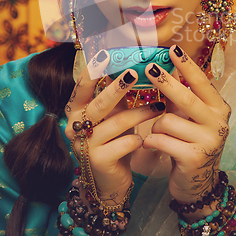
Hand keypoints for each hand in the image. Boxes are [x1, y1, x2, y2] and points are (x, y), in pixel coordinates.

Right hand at [64, 49, 164, 201]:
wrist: (110, 181)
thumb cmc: (114, 139)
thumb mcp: (115, 113)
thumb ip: (120, 92)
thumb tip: (136, 62)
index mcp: (77, 110)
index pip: (81, 86)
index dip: (93, 71)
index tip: (106, 55)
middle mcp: (76, 126)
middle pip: (98, 103)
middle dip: (117, 88)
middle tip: (134, 73)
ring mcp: (85, 145)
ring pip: (116, 123)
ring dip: (140, 113)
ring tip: (159, 106)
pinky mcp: (98, 161)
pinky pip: (124, 144)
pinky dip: (138, 139)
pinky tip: (147, 139)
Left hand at [143, 45, 230, 203]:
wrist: (197, 183)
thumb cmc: (189, 141)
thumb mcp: (189, 116)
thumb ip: (182, 93)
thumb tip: (167, 64)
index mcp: (218, 108)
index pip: (201, 82)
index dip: (186, 65)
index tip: (172, 49)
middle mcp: (218, 122)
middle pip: (186, 97)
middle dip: (165, 81)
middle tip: (149, 67)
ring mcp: (209, 140)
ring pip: (168, 120)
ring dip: (155, 126)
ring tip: (158, 134)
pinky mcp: (194, 157)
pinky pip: (162, 140)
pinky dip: (151, 141)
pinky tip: (152, 146)